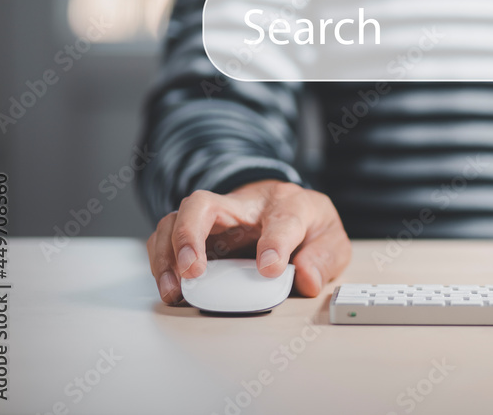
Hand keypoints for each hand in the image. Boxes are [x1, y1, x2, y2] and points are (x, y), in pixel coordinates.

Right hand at [146, 180, 351, 303]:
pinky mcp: (198, 234)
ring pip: (176, 220)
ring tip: (174, 289)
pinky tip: (171, 288)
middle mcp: (244, 206)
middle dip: (191, 235)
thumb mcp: (330, 238)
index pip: (281, 219)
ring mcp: (216, 218)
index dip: (275, 244)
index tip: (270, 269)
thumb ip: (324, 258)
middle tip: (194, 271)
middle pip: (204, 203)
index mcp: (288, 205)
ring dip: (167, 254)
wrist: (286, 203)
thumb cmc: (305, 222)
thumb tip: (304, 279)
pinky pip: (167, 239)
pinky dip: (161, 263)